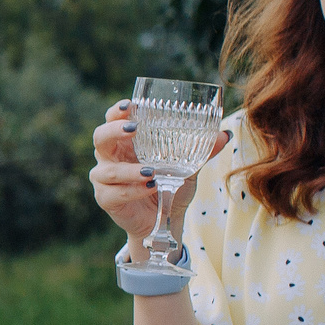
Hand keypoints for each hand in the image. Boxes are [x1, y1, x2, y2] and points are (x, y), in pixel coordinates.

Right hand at [89, 98, 226, 244]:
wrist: (166, 220)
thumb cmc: (171, 186)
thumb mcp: (188, 167)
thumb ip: (202, 151)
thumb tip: (224, 135)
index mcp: (126, 142)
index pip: (113, 119)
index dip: (117, 111)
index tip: (130, 105)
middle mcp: (111, 157)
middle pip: (100, 138)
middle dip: (114, 131)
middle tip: (134, 129)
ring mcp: (105, 179)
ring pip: (107, 170)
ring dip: (129, 170)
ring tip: (151, 172)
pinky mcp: (107, 200)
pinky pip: (114, 193)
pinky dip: (133, 191)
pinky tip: (149, 188)